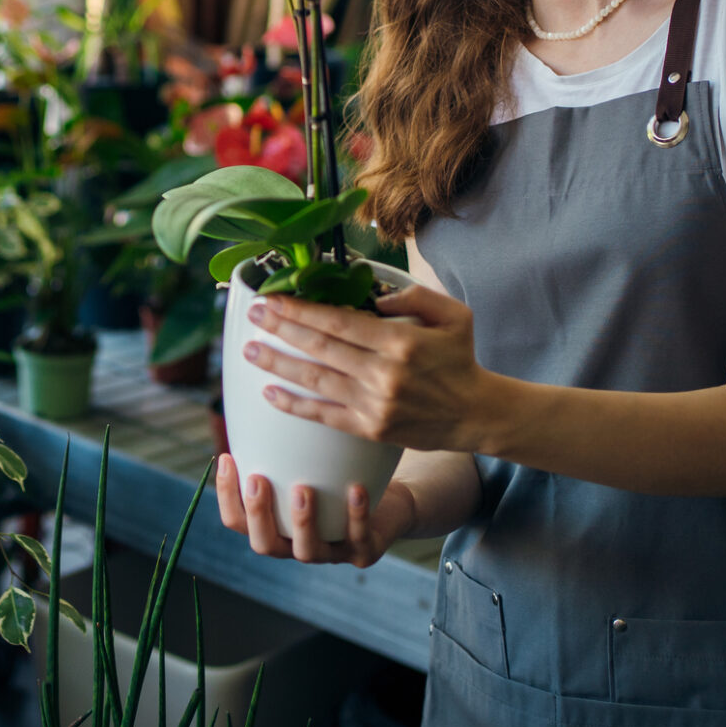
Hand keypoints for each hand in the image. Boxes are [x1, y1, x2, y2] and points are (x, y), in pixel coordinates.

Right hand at [214, 453, 415, 567]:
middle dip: (258, 514)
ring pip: (308, 551)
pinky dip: (356, 514)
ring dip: (302, 521)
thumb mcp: (307, 459)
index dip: (226, 494)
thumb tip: (258, 387)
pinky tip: (355, 488)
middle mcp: (296, 543)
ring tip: (303, 489)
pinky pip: (358, 538)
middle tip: (257, 480)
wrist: (390, 501)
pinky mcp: (364, 552)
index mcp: (275, 525)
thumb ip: (280, 444)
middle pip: (264, 544)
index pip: (237, 520)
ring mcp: (331, 552)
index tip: (225, 457)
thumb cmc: (338, 474)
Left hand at [243, 285, 493, 452]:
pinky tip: (269, 392)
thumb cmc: (460, 359)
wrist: (476, 414)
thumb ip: (415, 297)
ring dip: (278, 364)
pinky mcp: (370, 429)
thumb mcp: (454, 315)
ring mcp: (375, 405)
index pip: (339, 322)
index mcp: (400, 342)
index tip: (274, 298)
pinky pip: (324, 416)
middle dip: (281, 329)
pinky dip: (294, 405)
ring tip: (249, 350)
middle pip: (320, 348)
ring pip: (316, 381)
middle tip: (254, 314)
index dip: (302, 310)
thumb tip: (375, 297)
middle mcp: (384, 374)